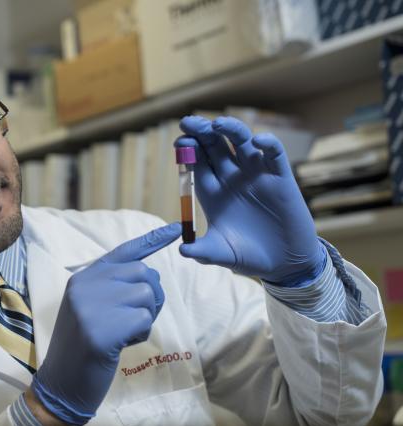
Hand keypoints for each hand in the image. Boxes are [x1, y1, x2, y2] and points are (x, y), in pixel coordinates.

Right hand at [31, 222, 181, 424]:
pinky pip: (144, 318)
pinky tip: (123, 344)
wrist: (61, 383)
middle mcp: (85, 285)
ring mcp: (91, 306)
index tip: (176, 229)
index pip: (124, 251)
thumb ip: (113, 287)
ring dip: (146, 315)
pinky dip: (141, 332)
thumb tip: (150, 274)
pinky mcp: (101, 330)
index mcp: (83, 277)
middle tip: (138, 318)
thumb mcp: (91, 308)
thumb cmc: (83, 347)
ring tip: (126, 332)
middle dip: (152, 295)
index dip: (153, 239)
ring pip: (146, 294)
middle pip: (143, 272)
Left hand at [177, 115, 324, 284]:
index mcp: (213, 192)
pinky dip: (267, 143)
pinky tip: (258, 141)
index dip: (189, 150)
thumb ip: (203, 251)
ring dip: (230, 129)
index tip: (180, 142)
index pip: (197, 163)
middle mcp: (232, 178)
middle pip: (215, 146)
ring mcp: (256, 175)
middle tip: (190, 123)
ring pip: (241, 142)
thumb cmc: (249, 257)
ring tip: (217, 125)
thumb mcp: (222, 254)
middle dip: (202, 132)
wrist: (284, 263)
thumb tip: (182, 250)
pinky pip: (274, 154)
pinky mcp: (280, 177)